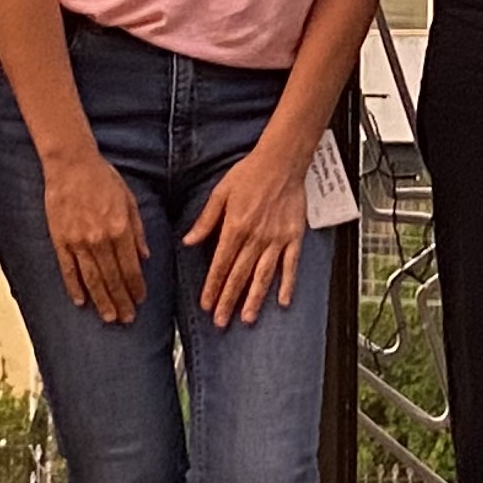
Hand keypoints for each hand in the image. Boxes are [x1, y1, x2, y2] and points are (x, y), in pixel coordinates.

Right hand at [38, 149, 148, 322]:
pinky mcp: (61, 240)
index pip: (131, 268)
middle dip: (121, 301)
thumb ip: (137, 231)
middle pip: (112, 279)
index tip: (140, 300)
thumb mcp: (129, 200)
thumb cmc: (102, 178)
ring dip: (102, 301)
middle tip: (127, 318)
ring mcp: (78, 241)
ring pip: (92, 279)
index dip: (136, 287)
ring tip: (109, 317)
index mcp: (120, 229)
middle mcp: (100, 239)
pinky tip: (81, 301)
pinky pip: (69, 270)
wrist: (71, 164)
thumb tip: (145, 256)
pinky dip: (74, 287)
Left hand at [184, 140, 310, 325]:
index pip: (220, 264)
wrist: (282, 161)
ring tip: (246, 318)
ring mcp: (276, 239)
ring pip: (263, 275)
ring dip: (254, 299)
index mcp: (235, 227)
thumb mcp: (220, 193)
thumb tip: (188, 241)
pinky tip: (282, 301)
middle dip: (228, 300)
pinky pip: (290, 265)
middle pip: (239, 275)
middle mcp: (255, 237)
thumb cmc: (249, 173)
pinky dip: (287, 283)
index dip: (212, 287)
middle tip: (221, 321)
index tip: (206, 305)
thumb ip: (205, 220)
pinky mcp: (294, 237)